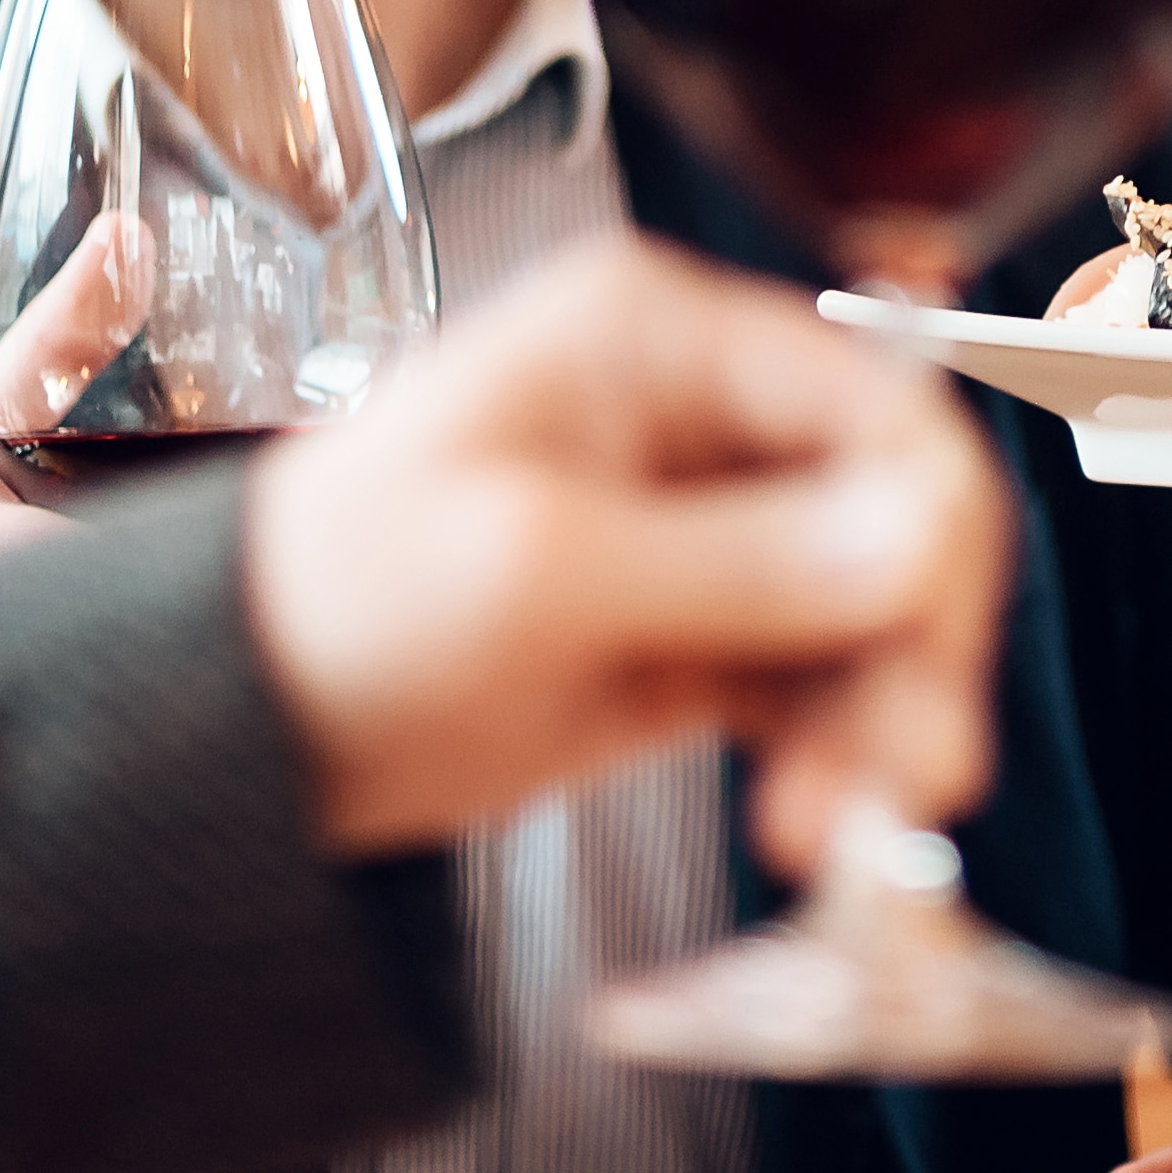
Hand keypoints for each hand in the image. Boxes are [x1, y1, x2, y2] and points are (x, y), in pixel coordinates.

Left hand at [243, 236, 1004, 871]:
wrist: (239, 724)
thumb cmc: (341, 594)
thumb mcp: (533, 568)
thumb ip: (736, 561)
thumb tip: (922, 543)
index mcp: (661, 339)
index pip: (874, 399)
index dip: (930, 520)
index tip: (932, 638)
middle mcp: (704, 418)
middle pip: (896, 515)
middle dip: (915, 647)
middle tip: (909, 778)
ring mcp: (707, 531)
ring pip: (872, 614)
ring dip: (884, 719)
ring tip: (841, 833)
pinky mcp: (700, 636)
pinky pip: (818, 684)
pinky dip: (837, 752)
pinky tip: (812, 824)